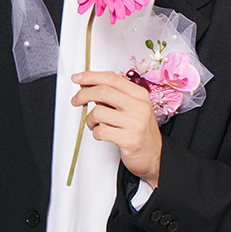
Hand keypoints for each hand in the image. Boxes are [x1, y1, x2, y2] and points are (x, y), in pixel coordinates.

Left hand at [71, 70, 161, 185]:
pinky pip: (101, 131)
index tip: (78, 78)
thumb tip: (88, 86)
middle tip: (76, 100)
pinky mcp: (130, 140)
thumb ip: (114, 96)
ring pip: (98, 112)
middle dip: (83, 94)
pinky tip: (100, 133)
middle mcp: (139, 106)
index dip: (91, 76)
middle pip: (103, 91)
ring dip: (89, 119)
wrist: (154, 155)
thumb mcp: (132, 108)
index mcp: (140, 95)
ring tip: (93, 124)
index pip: (112, 78)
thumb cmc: (139, 130)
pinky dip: (95, 132)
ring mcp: (136, 123)